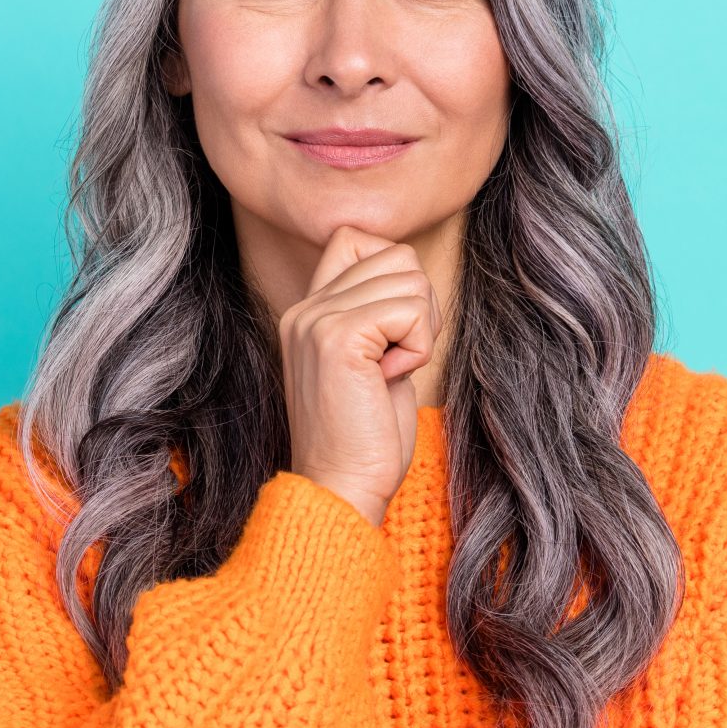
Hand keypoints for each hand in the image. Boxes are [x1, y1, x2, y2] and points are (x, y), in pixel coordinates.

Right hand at [277, 226, 442, 527]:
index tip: (393, 333)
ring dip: (420, 329)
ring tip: (390, 372)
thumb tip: (415, 279)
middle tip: (399, 357)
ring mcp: (318, 319)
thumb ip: (379, 317)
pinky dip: (419, 348)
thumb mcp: (371, 364)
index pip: (356, 238)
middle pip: (396, 254)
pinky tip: (391, 379)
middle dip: (419, 306)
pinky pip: (412, 310)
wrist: (341, 489)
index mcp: (307, 312)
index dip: (395, 274)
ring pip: (410, 278)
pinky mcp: (339, 337)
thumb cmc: (365, 440)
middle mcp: (306, 308)